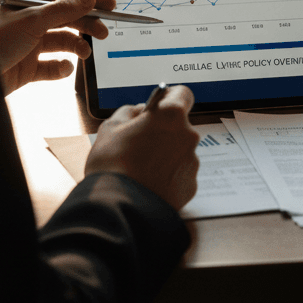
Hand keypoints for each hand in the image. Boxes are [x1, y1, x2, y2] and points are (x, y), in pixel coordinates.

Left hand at [0, 0, 116, 95]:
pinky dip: (61, 68)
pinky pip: (52, 66)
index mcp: (26, 1)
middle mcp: (29, 21)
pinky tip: (64, 68)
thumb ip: (64, 10)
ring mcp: (29, 44)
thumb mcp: (32, 20)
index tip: (109, 4)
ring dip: (76, 47)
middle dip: (86, 24)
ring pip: (62, 42)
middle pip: (66, 18)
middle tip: (103, 32)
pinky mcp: (27, 67)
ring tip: (85, 53)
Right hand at [85, 84, 199, 210]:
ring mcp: (192, 162)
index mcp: (170, 115)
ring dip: (167, 155)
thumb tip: (139, 111)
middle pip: (180, 126)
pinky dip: (169, 176)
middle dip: (164, 131)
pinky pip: (181, 174)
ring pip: (181, 150)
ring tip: (143, 168)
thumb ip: (129, 112)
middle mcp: (188, 135)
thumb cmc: (112, 165)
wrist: (118, 208)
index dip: (170, 99)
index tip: (159, 107)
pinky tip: (150, 182)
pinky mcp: (191, 185)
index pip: (182, 94)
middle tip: (142, 143)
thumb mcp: (111, 128)